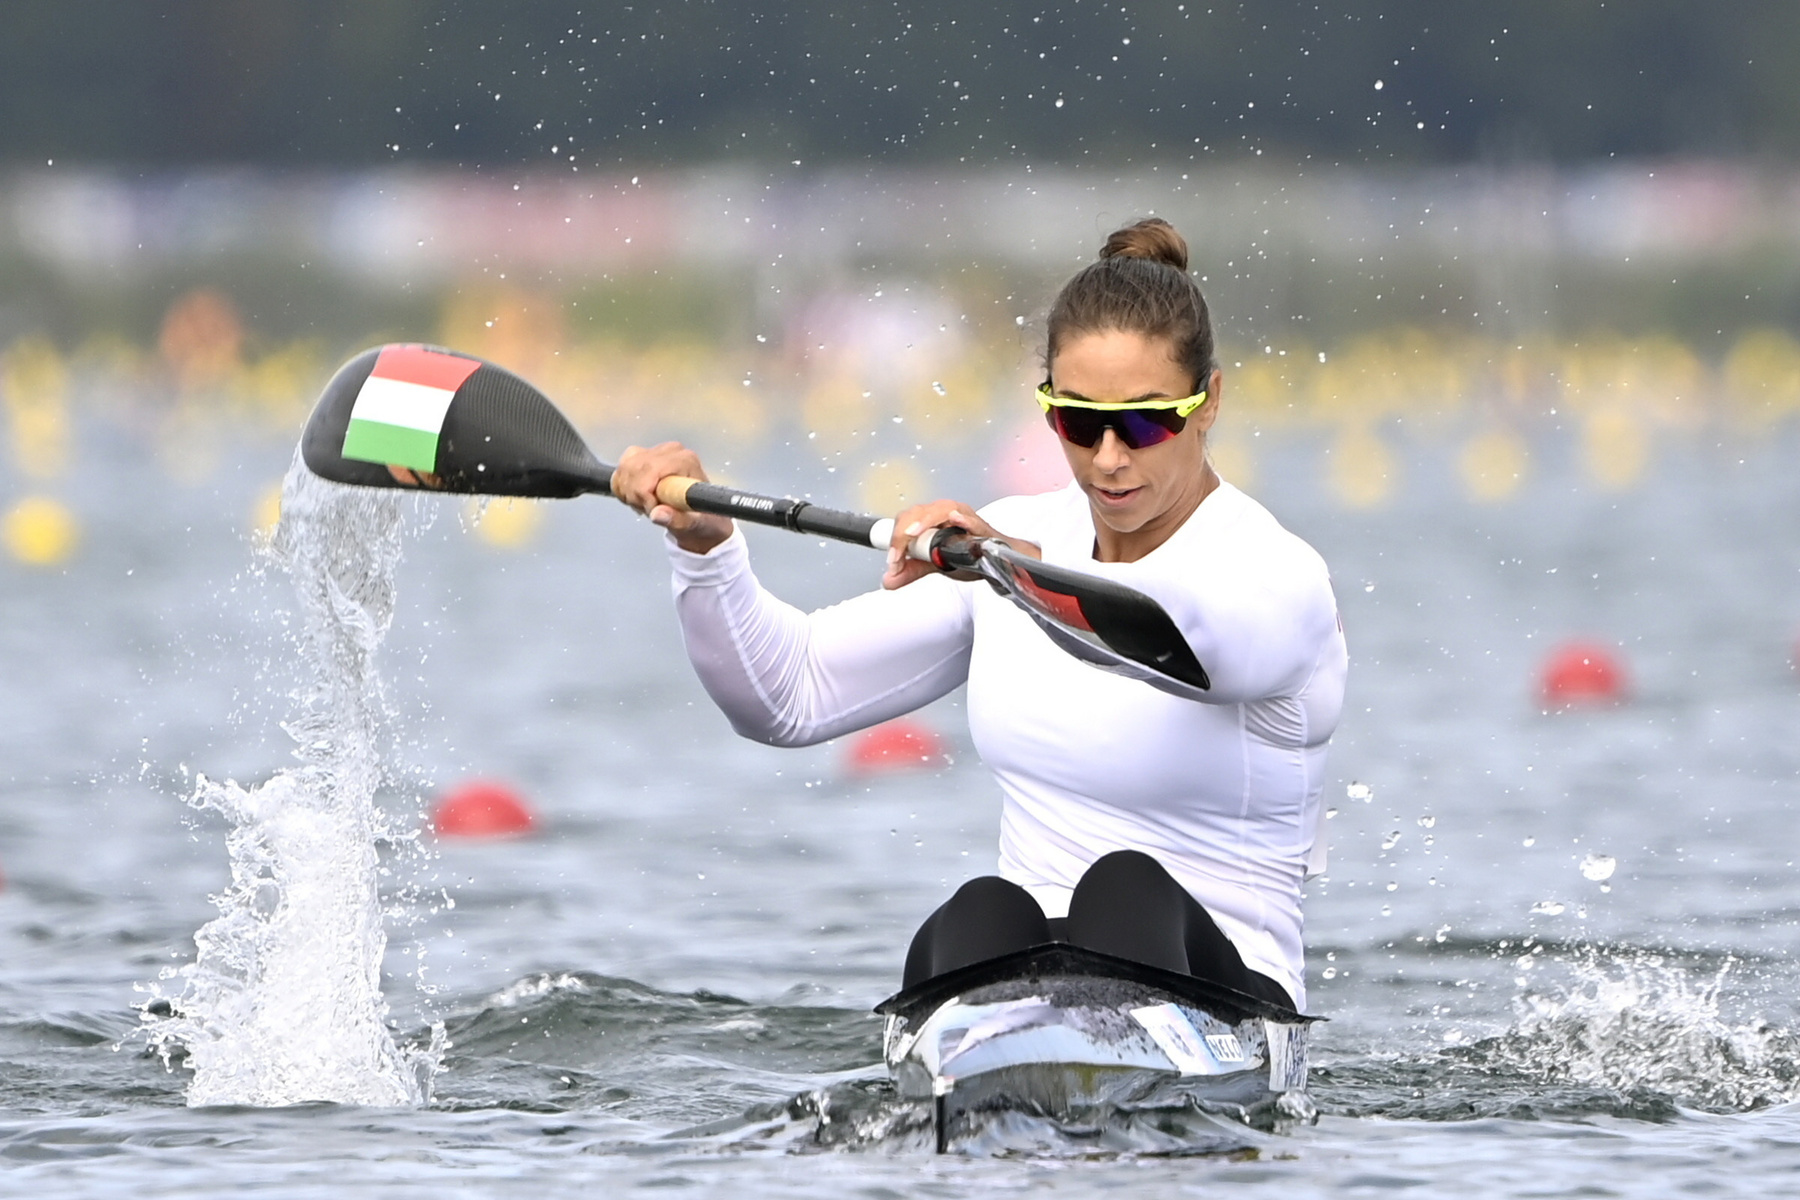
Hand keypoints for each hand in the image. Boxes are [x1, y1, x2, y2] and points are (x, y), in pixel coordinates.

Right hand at [610, 442, 734, 554]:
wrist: (700, 513)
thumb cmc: (700, 516)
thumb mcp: (693, 524)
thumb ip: (677, 520)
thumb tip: (658, 514)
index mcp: (685, 461)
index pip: (650, 470)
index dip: (644, 494)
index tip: (652, 510)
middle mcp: (671, 451)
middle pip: (633, 467)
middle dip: (635, 495)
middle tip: (649, 510)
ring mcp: (656, 450)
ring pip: (624, 468)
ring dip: (628, 492)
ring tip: (646, 504)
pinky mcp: (643, 454)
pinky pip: (621, 469)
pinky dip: (623, 487)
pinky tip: (638, 497)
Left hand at [882, 499, 1039, 589]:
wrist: (998, 562)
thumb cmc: (968, 555)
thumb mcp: (934, 564)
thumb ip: (911, 571)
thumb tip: (888, 581)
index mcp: (931, 519)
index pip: (906, 520)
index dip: (895, 539)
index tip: (892, 562)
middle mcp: (945, 513)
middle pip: (918, 512)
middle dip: (903, 534)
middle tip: (898, 557)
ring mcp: (964, 516)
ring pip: (940, 510)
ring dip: (925, 521)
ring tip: (912, 533)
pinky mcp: (981, 527)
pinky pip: (972, 520)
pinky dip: (963, 519)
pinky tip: (955, 519)